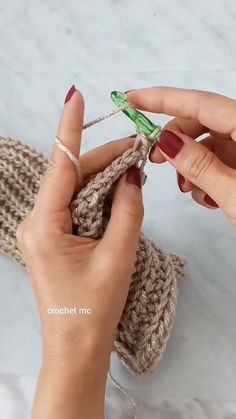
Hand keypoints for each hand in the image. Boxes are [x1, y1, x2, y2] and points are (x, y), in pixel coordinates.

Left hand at [16, 86, 142, 418]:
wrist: (77, 347)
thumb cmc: (95, 306)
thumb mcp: (118, 253)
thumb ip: (127, 208)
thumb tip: (130, 174)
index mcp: (45, 224)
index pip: (61, 165)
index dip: (69, 128)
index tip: (74, 95)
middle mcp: (38, 222)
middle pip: (71, 177)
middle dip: (103, 160)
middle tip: (137, 149)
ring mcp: (43, 230)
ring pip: (74, 191)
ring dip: (102, 179)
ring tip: (132, 169)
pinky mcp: (54, 238)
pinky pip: (75, 207)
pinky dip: (96, 198)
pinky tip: (116, 193)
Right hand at [127, 87, 235, 226]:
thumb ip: (200, 166)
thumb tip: (166, 140)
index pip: (200, 103)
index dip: (162, 98)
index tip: (130, 98)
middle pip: (202, 121)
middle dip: (175, 139)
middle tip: (154, 159)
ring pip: (209, 143)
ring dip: (190, 162)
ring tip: (188, 188)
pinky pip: (220, 159)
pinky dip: (206, 174)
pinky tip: (206, 195)